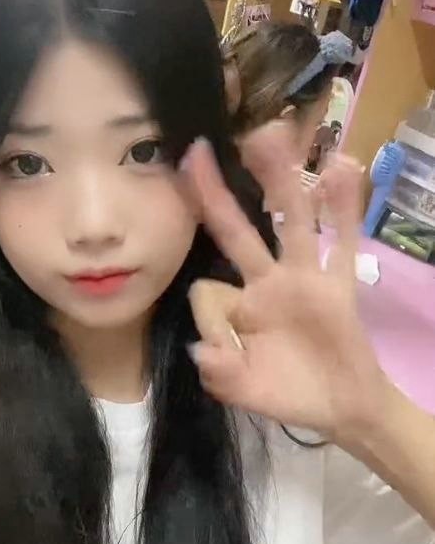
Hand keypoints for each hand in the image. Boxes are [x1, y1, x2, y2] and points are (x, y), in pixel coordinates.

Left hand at [185, 123, 388, 445]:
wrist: (341, 408)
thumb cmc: (287, 393)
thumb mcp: (245, 391)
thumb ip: (222, 374)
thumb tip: (200, 352)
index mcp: (238, 306)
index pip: (207, 289)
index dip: (206, 312)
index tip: (219, 349)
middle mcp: (267, 280)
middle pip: (238, 230)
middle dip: (217, 193)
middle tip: (199, 149)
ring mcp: (304, 277)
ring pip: (290, 221)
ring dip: (280, 181)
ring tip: (270, 135)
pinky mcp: (339, 284)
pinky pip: (343, 240)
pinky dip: (344, 207)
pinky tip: (343, 167)